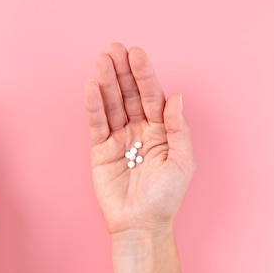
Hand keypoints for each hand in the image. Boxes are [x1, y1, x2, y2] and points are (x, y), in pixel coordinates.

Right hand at [85, 43, 195, 238]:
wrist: (140, 224)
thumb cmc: (166, 197)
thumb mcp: (182, 162)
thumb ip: (179, 128)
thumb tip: (176, 97)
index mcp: (161, 129)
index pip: (151, 95)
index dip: (144, 74)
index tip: (136, 53)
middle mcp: (139, 128)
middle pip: (129, 93)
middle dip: (122, 70)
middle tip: (113, 48)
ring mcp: (119, 137)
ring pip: (111, 103)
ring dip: (106, 81)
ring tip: (101, 60)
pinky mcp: (100, 149)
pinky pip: (97, 122)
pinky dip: (93, 105)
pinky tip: (91, 86)